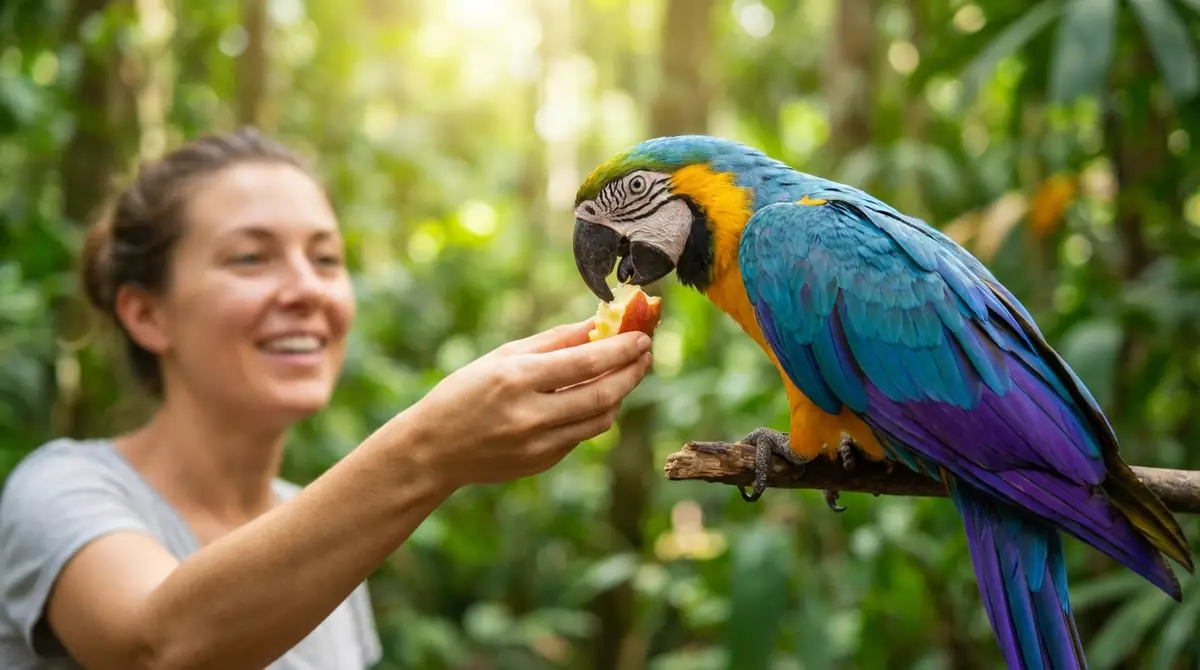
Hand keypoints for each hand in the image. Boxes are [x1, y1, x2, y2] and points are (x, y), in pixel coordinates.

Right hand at [403, 319, 652, 487]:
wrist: (434, 449)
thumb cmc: (466, 392)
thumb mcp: (504, 356)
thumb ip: (555, 340)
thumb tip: (599, 322)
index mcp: (518, 379)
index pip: (587, 362)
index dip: (622, 349)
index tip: (643, 337)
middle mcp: (531, 415)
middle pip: (603, 394)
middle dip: (632, 372)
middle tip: (646, 356)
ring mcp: (538, 444)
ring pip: (600, 419)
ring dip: (620, 395)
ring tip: (625, 374)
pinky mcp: (543, 463)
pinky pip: (582, 436)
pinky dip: (595, 414)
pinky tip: (593, 398)